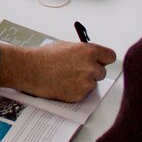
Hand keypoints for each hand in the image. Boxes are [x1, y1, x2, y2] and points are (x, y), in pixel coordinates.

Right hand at [0, 41, 116, 102]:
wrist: (30, 69)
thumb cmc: (44, 56)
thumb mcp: (66, 46)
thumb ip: (82, 52)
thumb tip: (90, 57)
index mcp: (88, 51)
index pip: (110, 56)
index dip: (103, 59)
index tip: (100, 61)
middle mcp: (90, 67)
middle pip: (102, 72)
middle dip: (92, 71)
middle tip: (77, 70)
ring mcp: (85, 83)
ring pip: (92, 83)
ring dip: (84, 82)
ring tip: (66, 77)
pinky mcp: (79, 95)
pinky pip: (83, 93)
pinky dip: (75, 90)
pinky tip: (63, 84)